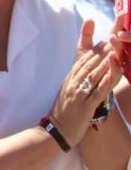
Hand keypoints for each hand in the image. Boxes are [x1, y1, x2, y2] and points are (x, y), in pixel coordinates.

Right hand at [50, 19, 119, 145]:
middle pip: (88, 65)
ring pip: (93, 76)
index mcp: (69, 81)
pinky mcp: (85, 106)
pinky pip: (97, 93)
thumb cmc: (62, 114)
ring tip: (114, 51)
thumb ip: (74, 83)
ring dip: (104, 63)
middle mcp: (73, 84)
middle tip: (111, 39)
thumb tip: (82, 75)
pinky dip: (105, 83)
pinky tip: (112, 75)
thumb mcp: (66, 94)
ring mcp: (79, 95)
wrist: (55, 130)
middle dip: (101, 52)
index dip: (93, 50)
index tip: (103, 40)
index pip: (82, 62)